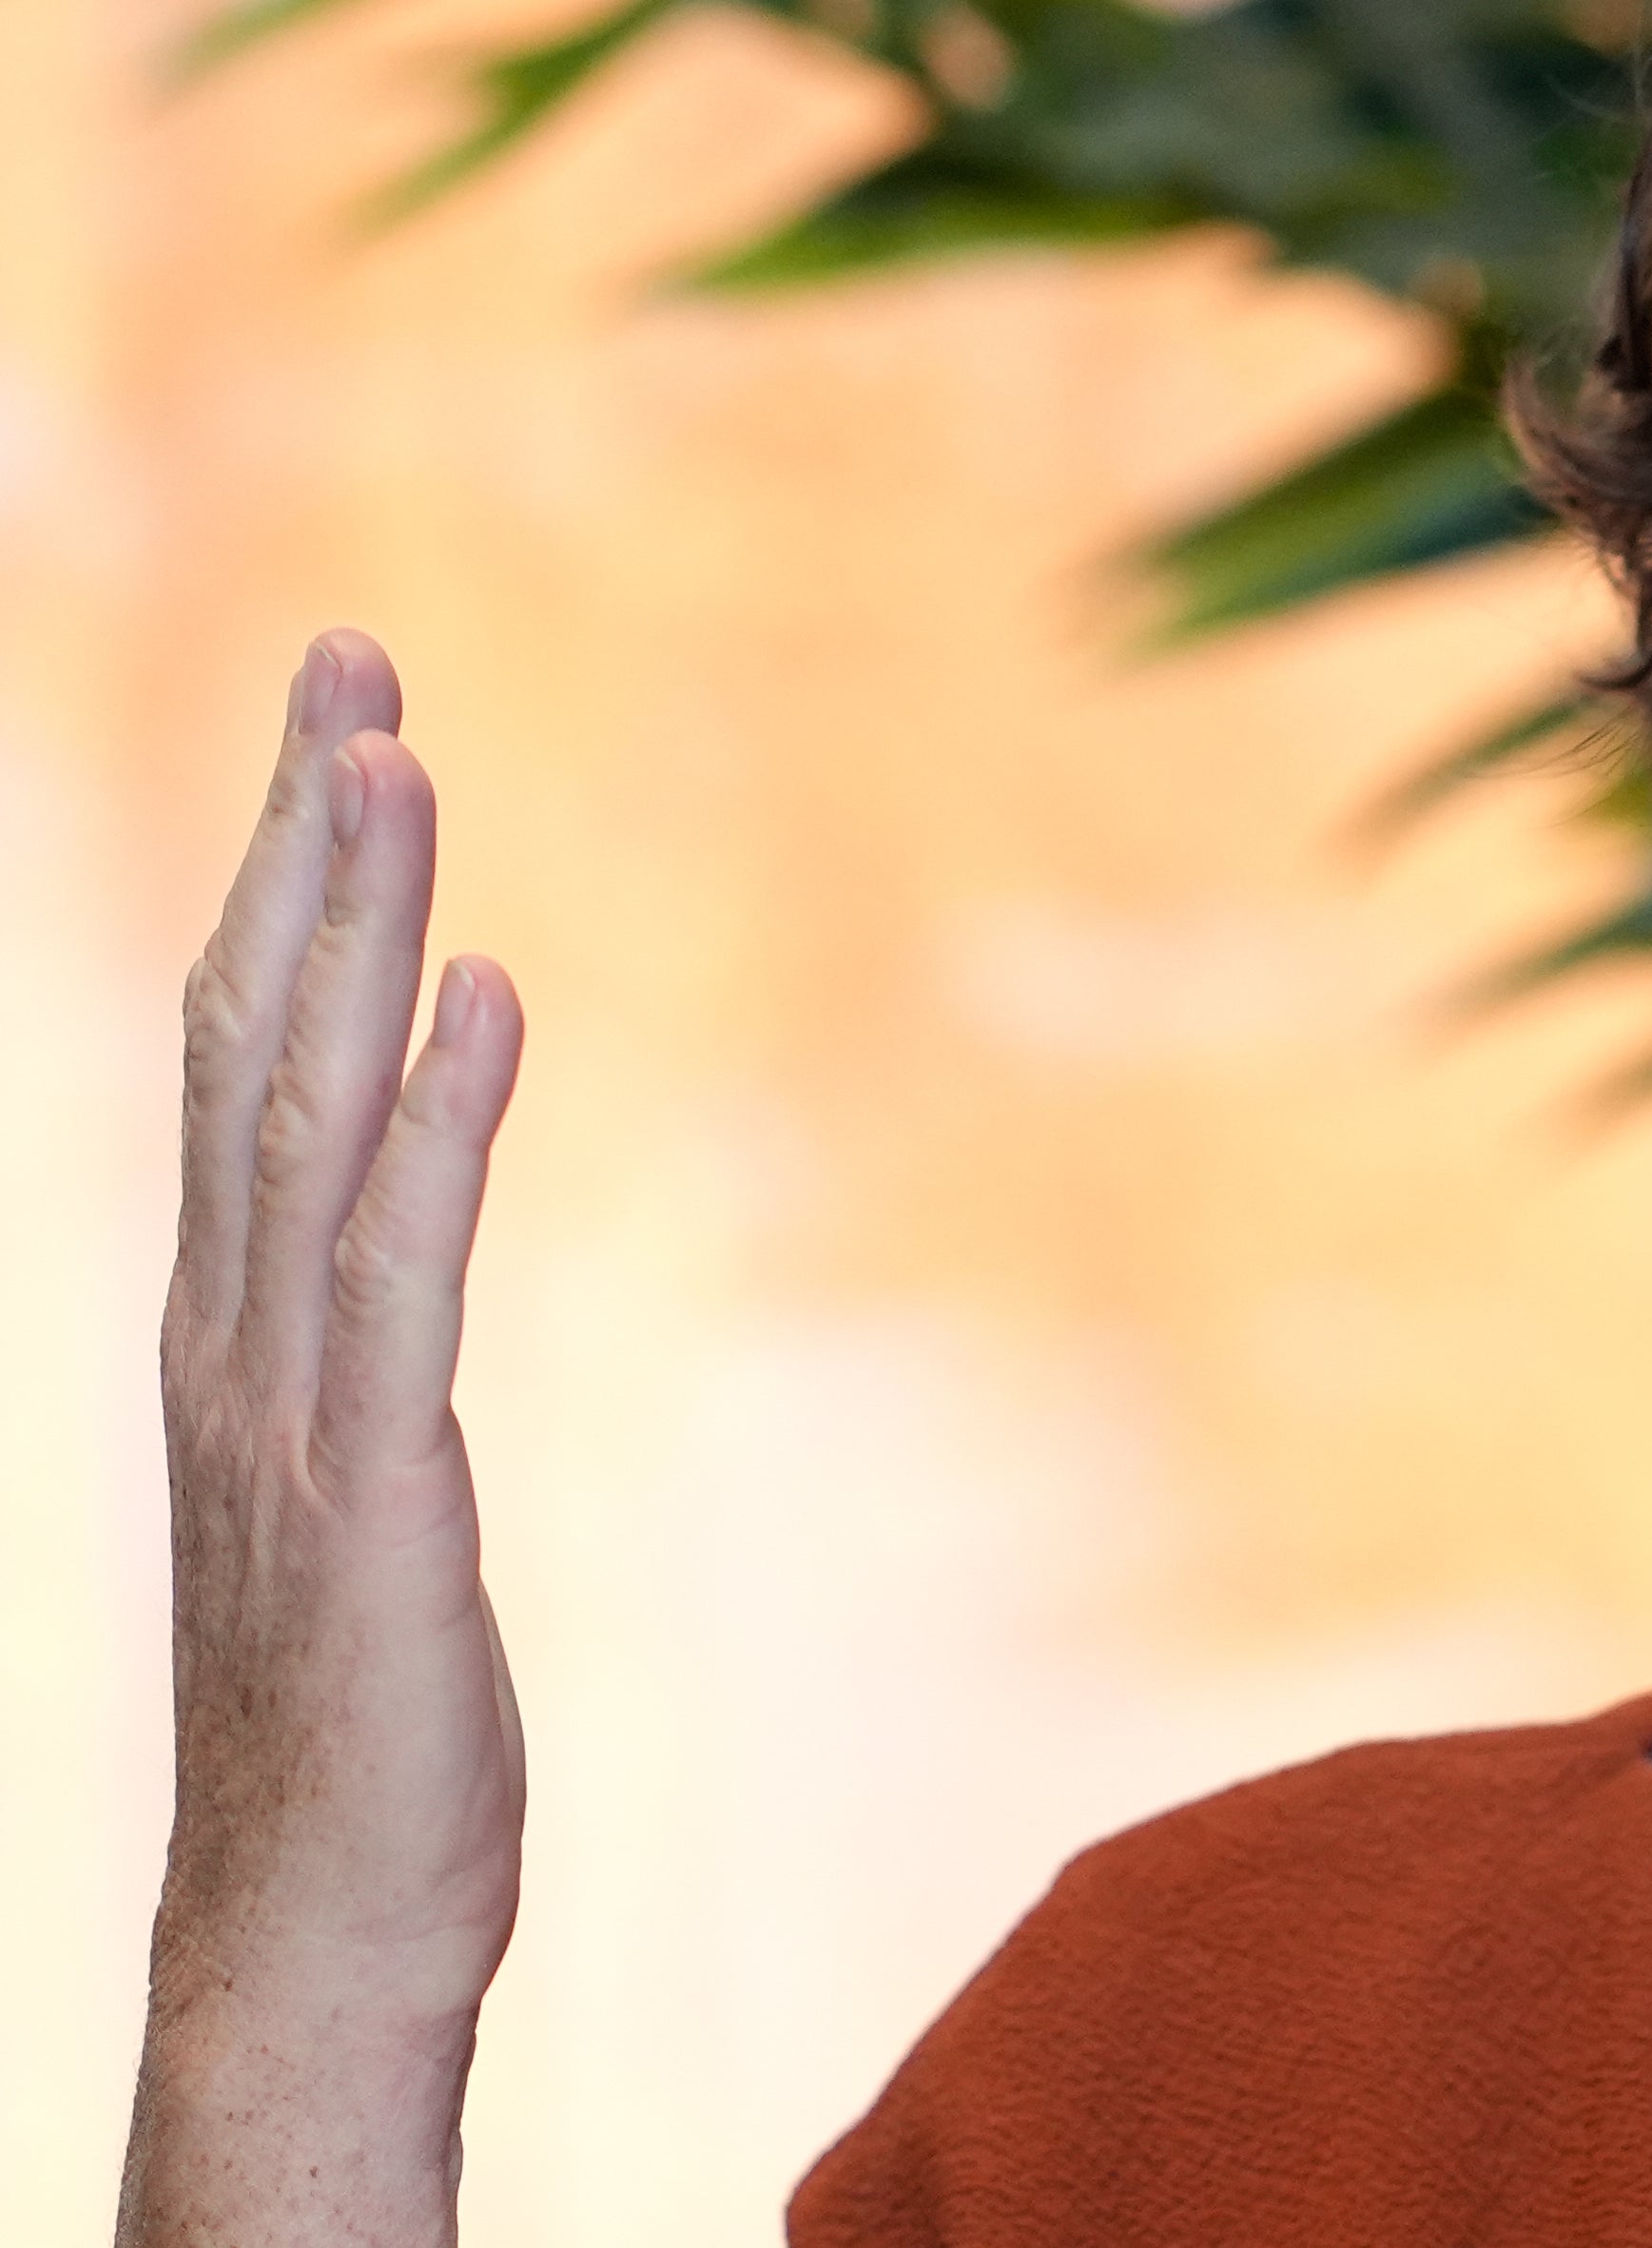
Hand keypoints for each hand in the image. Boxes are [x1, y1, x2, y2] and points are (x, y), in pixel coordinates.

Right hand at [121, 633, 527, 2247]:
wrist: (311, 1933)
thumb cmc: (353, 1728)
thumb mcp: (359, 1493)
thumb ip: (358, 1357)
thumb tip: (393, 1242)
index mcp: (233, 1330)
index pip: (244, 1059)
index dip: (286, 886)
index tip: (340, 725)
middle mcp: (232, 1337)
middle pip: (255, 1037)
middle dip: (306, 841)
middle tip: (354, 656)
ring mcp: (289, 1409)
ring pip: (310, 1115)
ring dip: (357, 928)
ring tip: (400, 758)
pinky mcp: (378, 1488)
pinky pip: (402, 1270)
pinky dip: (438, 1123)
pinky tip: (481, 996)